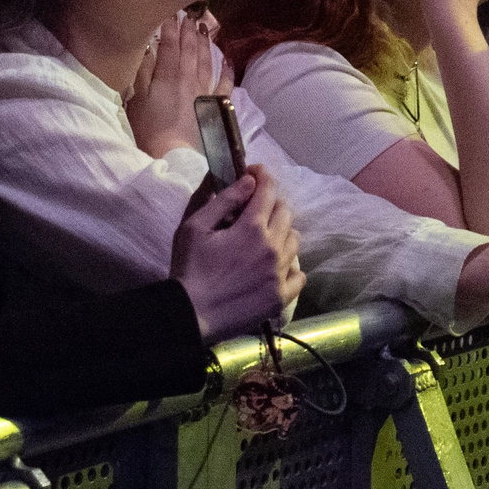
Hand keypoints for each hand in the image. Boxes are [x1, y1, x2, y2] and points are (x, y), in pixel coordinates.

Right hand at [127, 12, 217, 158]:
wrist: (176, 156)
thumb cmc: (150, 131)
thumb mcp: (138, 100)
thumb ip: (143, 73)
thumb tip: (147, 48)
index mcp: (167, 76)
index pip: (168, 45)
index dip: (169, 27)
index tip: (169, 12)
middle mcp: (188, 79)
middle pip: (189, 49)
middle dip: (187, 30)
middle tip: (188, 14)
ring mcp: (204, 91)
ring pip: (206, 60)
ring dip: (204, 43)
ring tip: (203, 28)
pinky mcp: (215, 106)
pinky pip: (224, 83)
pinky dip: (226, 69)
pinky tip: (226, 59)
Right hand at [170, 167, 303, 339]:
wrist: (191, 315)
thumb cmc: (188, 268)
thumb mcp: (194, 227)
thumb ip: (222, 200)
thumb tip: (248, 181)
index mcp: (251, 227)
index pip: (268, 189)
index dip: (262, 175)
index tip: (253, 174)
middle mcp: (272, 247)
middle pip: (286, 212)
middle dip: (271, 203)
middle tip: (253, 209)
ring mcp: (279, 274)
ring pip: (294, 241)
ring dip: (281, 233)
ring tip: (263, 240)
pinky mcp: (281, 297)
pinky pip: (299, 275)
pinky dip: (290, 267)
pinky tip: (274, 268)